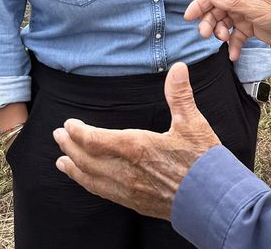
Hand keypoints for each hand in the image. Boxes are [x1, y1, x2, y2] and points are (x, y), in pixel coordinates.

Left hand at [53, 62, 219, 219]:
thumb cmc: (203, 161)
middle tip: (58, 136)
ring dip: (74, 168)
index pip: (96, 140)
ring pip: (91, 178)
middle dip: (70, 146)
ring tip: (62, 160)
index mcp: (137, 147)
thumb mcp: (193, 123)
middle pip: (87, 159)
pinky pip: (103, 193)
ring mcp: (128, 189)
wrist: (212, 199)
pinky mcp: (134, 202)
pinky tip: (86, 180)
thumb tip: (178, 68)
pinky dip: (88, 184)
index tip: (68, 124)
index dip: (79, 132)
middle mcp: (127, 170)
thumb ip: (180, 95)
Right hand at [184, 0, 270, 59]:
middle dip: (209, 23)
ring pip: (222, 24)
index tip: (189, 17)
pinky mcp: (246, 28)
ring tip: (224, 42)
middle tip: (206, 35)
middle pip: (215, 11)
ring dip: (220, 34)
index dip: (199, 5)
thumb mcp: (255, 9)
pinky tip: (233, 55)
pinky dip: (232, 46)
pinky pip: (234, 37)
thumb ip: (233, 3)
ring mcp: (241, 15)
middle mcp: (238, 1)